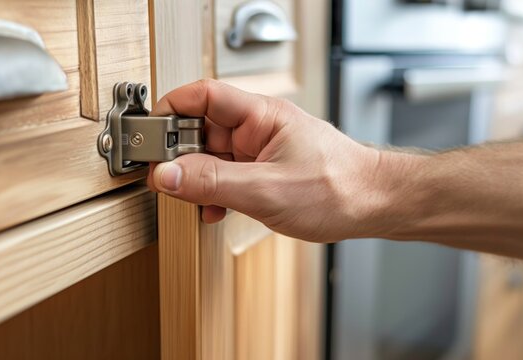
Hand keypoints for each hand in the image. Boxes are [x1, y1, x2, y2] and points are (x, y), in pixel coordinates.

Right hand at [147, 79, 401, 241]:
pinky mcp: (260, 173)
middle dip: (180, 155)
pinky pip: (224, 177)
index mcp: (260, 115)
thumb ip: (213, 182)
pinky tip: (214, 210)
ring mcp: (258, 151)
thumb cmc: (339, 187)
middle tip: (166, 179)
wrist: (373, 206)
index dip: (171, 110)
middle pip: (200, 129)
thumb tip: (166, 175)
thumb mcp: (267, 189)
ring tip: (195, 200)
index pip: (203, 96)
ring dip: (196, 180)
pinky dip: (213, 194)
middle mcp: (256, 129)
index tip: (150, 135)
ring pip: (209, 157)